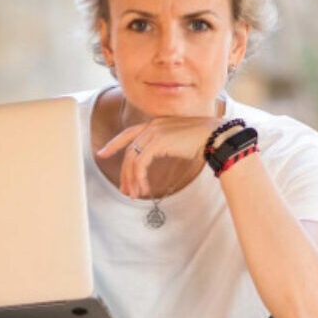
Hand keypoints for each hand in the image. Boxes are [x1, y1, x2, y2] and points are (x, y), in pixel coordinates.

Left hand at [96, 116, 218, 197]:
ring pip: (132, 158)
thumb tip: (161, 155)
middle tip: (124, 189)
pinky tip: (144, 188)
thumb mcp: (179, 142)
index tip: (102, 153)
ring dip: (131, 179)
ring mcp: (154, 132)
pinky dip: (139, 177)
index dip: (114, 144)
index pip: (129, 134)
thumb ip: (166, 146)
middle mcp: (152, 126)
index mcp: (156, 124)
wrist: (215, 135)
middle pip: (128, 150)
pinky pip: (140, 163)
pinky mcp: (157, 142)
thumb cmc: (203, 140)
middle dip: (124, 172)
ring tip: (135, 194)